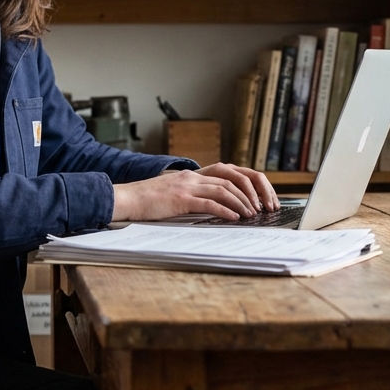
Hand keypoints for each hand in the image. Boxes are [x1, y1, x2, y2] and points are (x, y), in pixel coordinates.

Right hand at [111, 163, 279, 222]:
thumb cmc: (147, 200)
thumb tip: (214, 207)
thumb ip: (192, 195)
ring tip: (252, 214)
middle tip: (263, 207)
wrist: (126, 199)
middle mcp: (192, 176)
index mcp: (192, 174)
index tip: (259, 196)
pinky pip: (209, 203)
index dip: (247, 182)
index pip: (229, 171)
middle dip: (251, 192)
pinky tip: (234, 218)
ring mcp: (186, 187)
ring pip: (224, 190)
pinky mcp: (180, 199)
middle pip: (232, 178)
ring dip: (242, 202)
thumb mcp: (173, 193)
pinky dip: (225, 210)